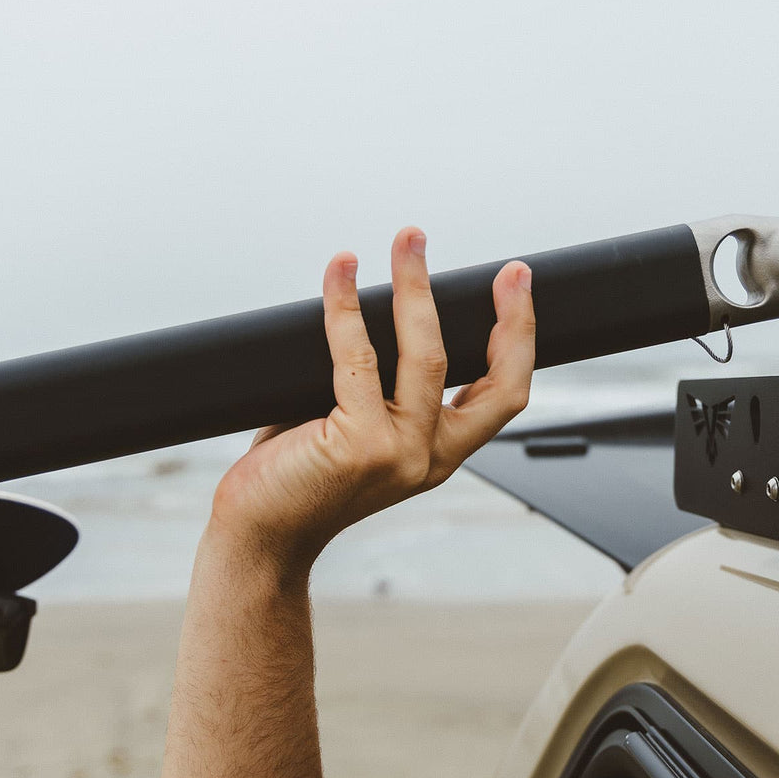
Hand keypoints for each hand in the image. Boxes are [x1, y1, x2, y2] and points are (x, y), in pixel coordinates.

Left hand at [208, 226, 535, 572]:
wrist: (258, 537)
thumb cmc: (298, 478)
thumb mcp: (358, 434)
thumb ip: (377, 388)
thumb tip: (373, 308)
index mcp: (438, 454)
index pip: (505, 395)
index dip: (520, 338)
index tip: (516, 286)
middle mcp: (429, 457)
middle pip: (494, 379)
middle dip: (507, 316)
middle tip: (505, 268)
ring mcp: (398, 453)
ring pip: (426, 354)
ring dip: (417, 286)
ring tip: (408, 241)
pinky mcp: (357, 446)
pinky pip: (356, 356)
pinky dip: (346, 304)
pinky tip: (341, 270)